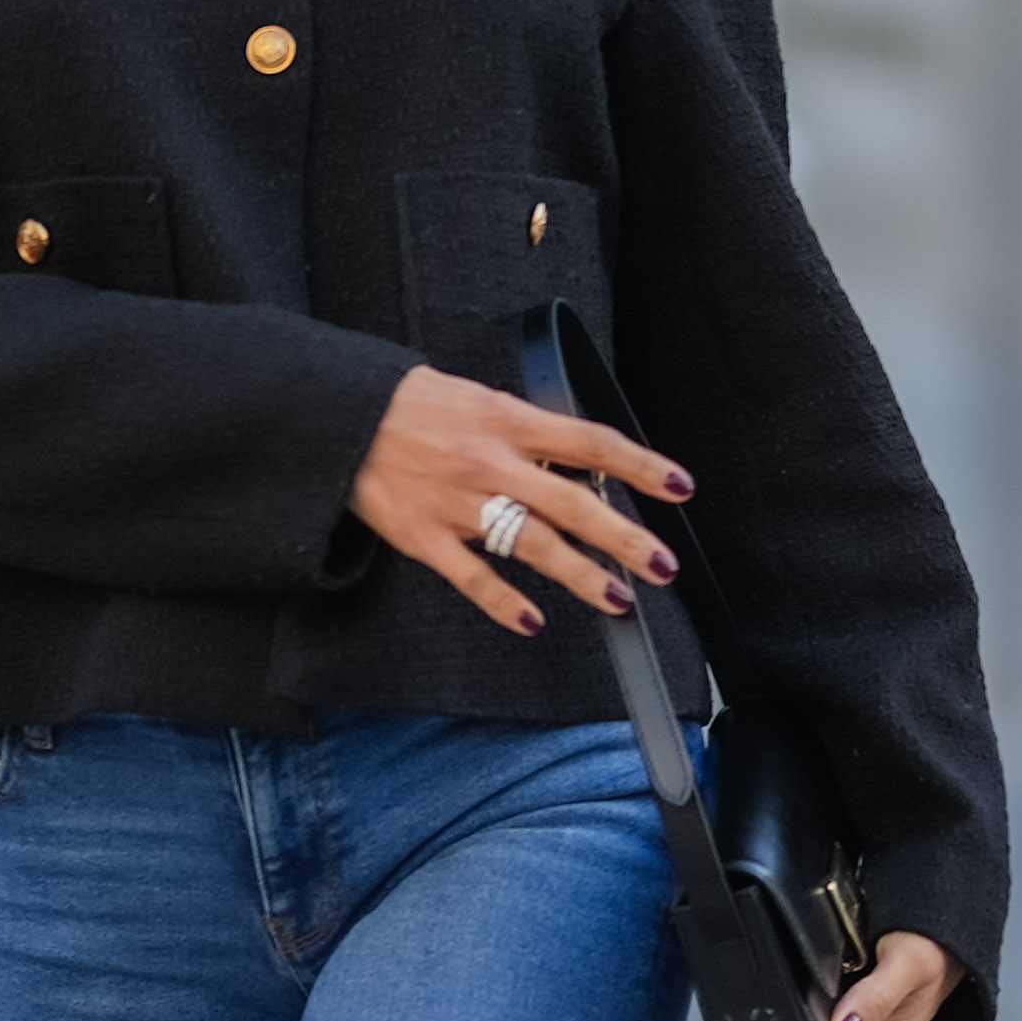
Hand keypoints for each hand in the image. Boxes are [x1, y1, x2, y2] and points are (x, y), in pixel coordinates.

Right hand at [352, 361, 687, 638]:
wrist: (344, 416)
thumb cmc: (415, 406)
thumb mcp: (482, 399)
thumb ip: (529, 430)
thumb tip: (580, 458)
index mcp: (509, 421)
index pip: (590, 442)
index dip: (639, 465)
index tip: (677, 487)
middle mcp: (491, 462)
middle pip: (572, 503)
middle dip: (622, 537)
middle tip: (662, 564)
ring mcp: (459, 503)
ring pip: (532, 544)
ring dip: (580, 575)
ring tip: (617, 598)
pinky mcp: (425, 536)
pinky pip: (472, 576)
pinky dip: (504, 603)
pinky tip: (533, 621)